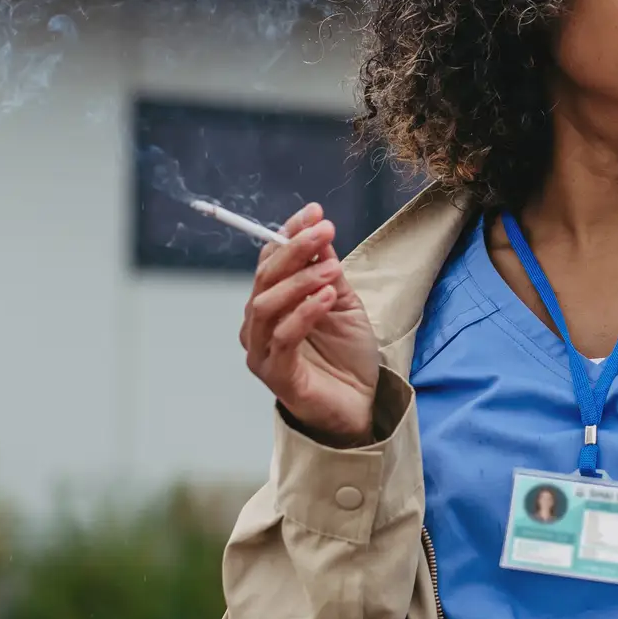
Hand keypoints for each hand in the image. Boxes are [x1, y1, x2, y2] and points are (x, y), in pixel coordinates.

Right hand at [239, 203, 379, 445]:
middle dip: (294, 249)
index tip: (314, 213)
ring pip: (267, 305)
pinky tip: (328, 297)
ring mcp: (262, 351)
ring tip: (332, 269)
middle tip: (324, 230)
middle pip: (265, 278)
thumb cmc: (346, 356)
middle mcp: (257, 326)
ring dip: (301, 281)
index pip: (269, 261)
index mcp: (270, 304)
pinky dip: (305, 313)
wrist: (360, 406)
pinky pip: (283, 337)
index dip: (288, 234)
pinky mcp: (277, 375)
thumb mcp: (343, 303)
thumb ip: (328, 271)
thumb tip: (320, 233)